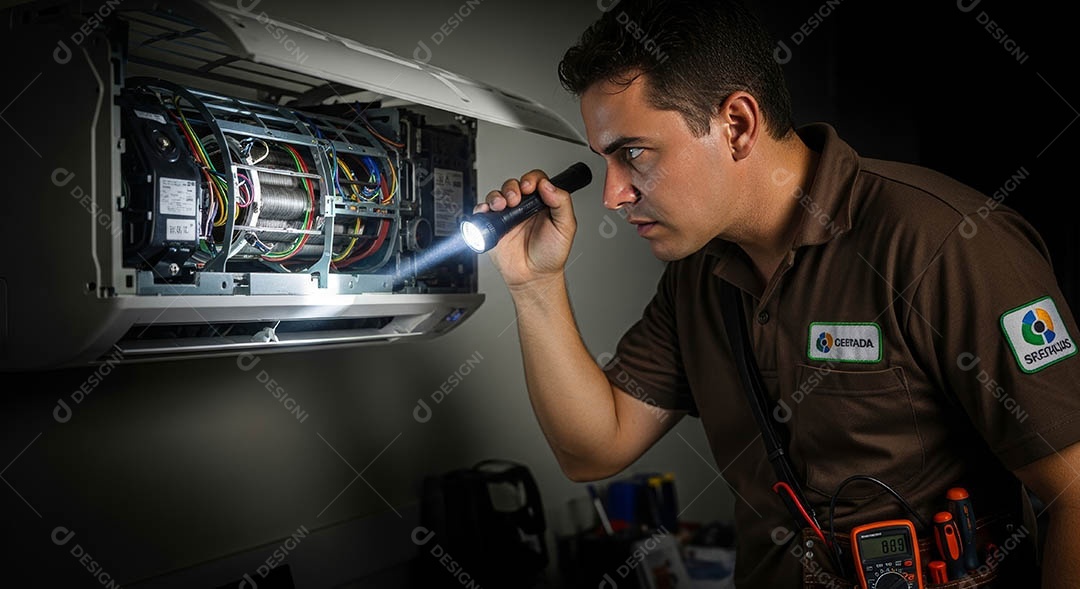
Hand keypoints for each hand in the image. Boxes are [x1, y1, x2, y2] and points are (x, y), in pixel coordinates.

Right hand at [476, 169, 576, 290]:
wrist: (534, 277)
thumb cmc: (551, 254)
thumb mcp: (565, 227)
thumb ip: (561, 203)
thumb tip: (548, 185)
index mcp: (542, 203)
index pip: (535, 181)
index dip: (531, 179)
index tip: (530, 187)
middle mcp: (524, 207)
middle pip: (513, 185)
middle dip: (512, 188)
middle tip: (515, 199)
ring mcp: (508, 216)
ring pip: (497, 195)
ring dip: (496, 196)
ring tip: (501, 206)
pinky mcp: (494, 227)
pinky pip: (482, 213)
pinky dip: (481, 209)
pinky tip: (487, 212)